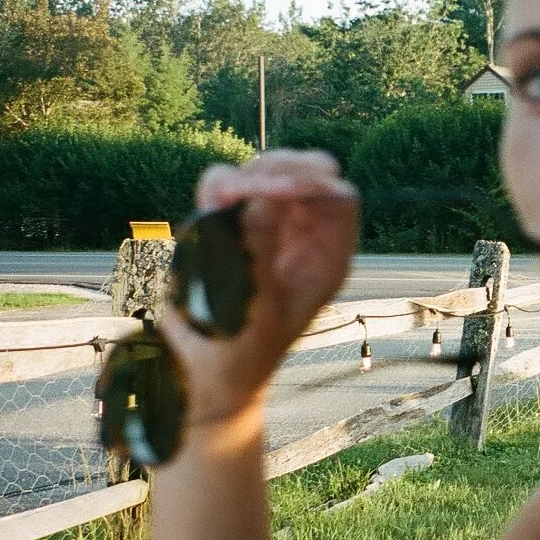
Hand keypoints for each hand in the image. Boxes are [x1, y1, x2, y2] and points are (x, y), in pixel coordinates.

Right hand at [156, 150, 358, 435]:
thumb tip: (260, 201)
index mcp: (327, 257)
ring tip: (219, 200)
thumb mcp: (255, 308)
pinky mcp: (229, 225)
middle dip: (278, 168)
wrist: (202, 371)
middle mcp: (302, 236)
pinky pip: (227, 188)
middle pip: (308, 172)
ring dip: (244, 176)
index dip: (311, 183)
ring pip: (267, 172)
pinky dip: (217, 187)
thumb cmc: (241, 352)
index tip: (274, 190)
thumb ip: (258, 253)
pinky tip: (210, 203)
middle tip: (244, 187)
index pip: (337, 196)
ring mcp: (266, 227)